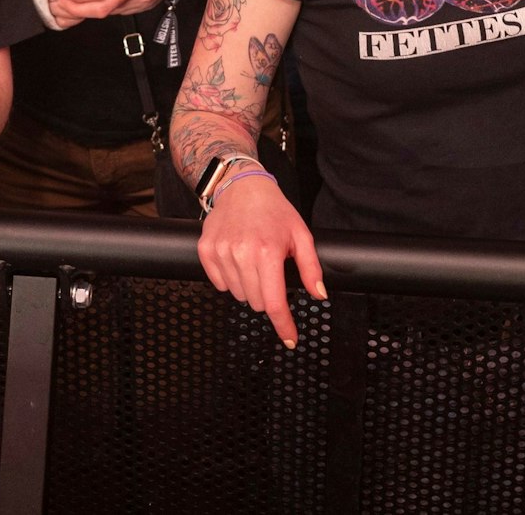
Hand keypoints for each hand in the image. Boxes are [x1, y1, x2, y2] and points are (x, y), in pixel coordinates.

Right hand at [198, 174, 324, 348]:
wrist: (241, 186)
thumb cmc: (274, 210)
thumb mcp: (300, 234)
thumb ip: (311, 268)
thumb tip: (319, 294)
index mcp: (268, 251)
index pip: (274, 303)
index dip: (283, 325)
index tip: (289, 338)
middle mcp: (241, 253)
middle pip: (256, 302)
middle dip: (267, 295)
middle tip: (270, 271)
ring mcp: (221, 252)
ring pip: (238, 295)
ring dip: (248, 287)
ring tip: (253, 261)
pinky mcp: (206, 250)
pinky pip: (219, 284)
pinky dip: (230, 279)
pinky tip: (237, 260)